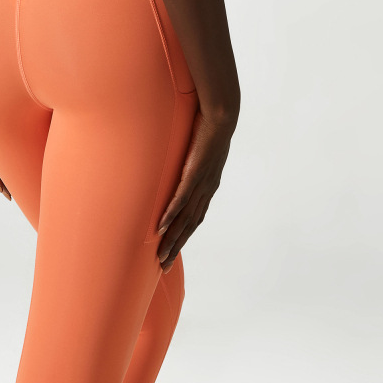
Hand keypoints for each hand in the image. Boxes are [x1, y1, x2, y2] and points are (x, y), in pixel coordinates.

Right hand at [156, 106, 234, 270]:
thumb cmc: (209, 129)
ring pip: (185, 218)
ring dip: (172, 238)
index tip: (172, 250)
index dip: (183, 236)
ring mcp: (201, 184)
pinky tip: (161, 227)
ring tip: (161, 254)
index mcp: (208, 187)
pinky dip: (171, 214)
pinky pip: (181, 198)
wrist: (222, 117)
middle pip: (190, 226)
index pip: (194, 218)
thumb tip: (178, 161)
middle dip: (176, 246)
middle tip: (163, 265)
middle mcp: (206, 190)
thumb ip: (188, 160)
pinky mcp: (194, 173)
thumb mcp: (198, 150)